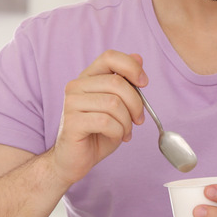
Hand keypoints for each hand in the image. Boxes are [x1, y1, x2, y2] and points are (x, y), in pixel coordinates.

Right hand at [48, 50, 147, 184]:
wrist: (75, 160)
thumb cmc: (98, 132)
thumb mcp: (117, 105)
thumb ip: (125, 83)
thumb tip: (138, 57)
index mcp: (88, 78)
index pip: (110, 57)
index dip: (131, 67)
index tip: (144, 83)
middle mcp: (76, 86)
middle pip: (117, 83)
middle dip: (136, 104)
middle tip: (138, 120)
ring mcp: (71, 103)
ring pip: (114, 103)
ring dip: (127, 122)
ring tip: (125, 131)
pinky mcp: (71, 122)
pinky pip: (106, 122)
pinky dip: (118, 131)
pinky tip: (117, 137)